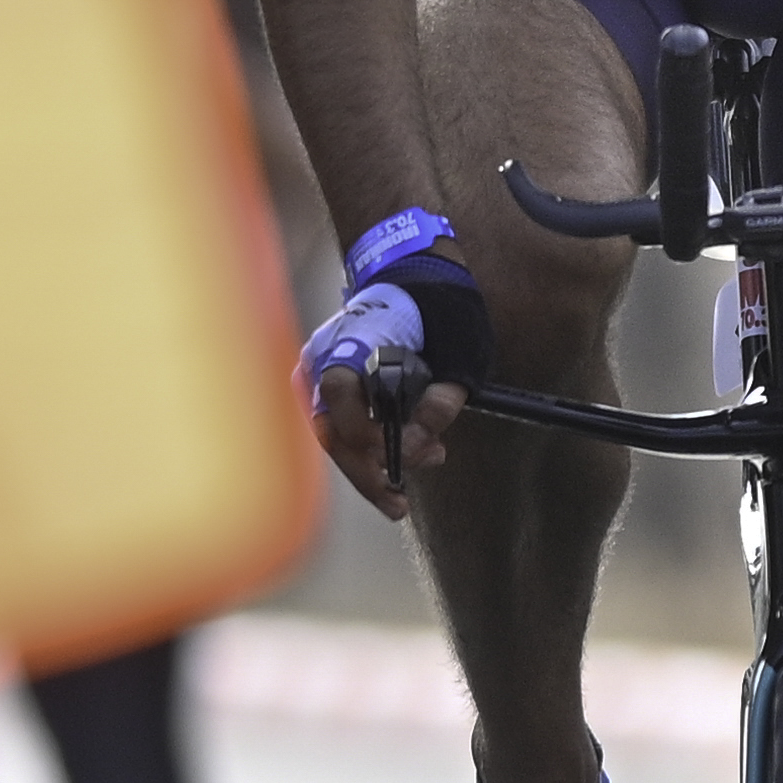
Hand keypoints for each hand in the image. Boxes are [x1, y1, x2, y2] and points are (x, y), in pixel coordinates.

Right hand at [295, 213, 491, 517]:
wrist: (412, 279)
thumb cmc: (438, 309)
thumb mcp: (461, 346)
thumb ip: (446, 394)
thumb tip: (427, 440)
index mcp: (353, 337)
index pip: (338, 389)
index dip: (360, 428)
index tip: (391, 453)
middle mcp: (326, 357)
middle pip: (332, 429)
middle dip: (368, 471)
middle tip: (397, 503)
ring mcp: (321, 373)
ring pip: (336, 437)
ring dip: (373, 466)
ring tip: (414, 477)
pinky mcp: (329, 389)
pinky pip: (343, 428)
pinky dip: (370, 450)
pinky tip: (406, 459)